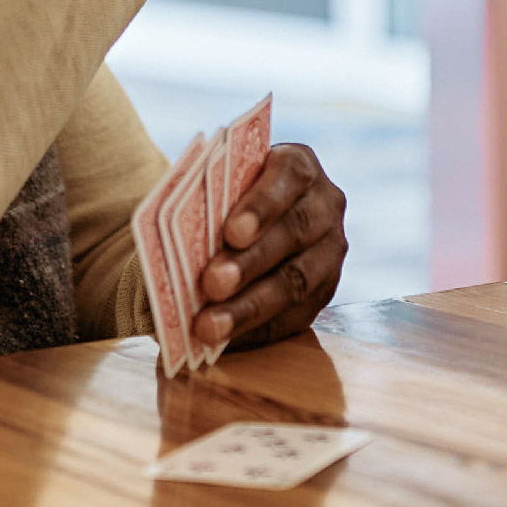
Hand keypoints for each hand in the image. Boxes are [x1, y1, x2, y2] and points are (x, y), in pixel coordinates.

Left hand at [190, 143, 347, 352]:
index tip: (231, 232)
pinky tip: (223, 341)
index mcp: (298, 165)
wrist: (248, 219)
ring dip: (249, 307)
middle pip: (293, 233)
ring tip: (209, 326)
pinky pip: (295, 317)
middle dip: (250, 263)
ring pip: (297, 282)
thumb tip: (177, 251)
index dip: (262, 205)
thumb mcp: (219, 189)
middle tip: (210, 284)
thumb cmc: (225, 197)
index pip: (290, 176)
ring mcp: (330, 251)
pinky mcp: (324, 292)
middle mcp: (324, 205)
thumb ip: (209, 208)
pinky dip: (256, 330)